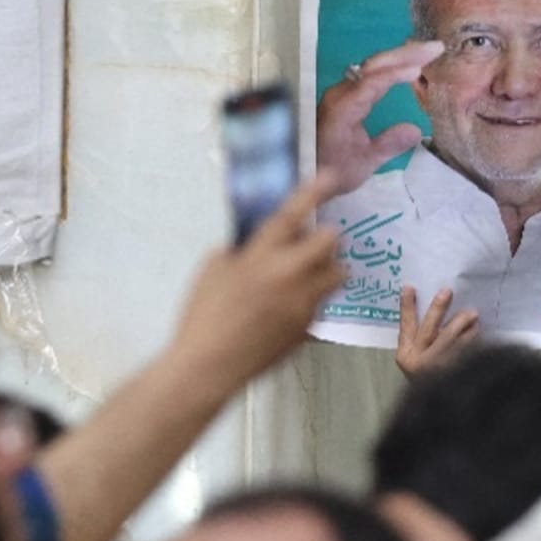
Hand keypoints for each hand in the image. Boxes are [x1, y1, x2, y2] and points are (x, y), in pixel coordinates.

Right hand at [168, 173, 345, 385]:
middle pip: (331, 242)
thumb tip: (258, 242)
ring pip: (337, 274)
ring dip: (327, 268)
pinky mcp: (307, 327)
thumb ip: (240, 249)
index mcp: (261, 254)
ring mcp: (303, 303)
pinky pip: (322, 303)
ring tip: (305, 275)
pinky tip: (287, 306)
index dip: (314, 191)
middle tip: (313, 242)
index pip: (293, 214)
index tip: (331, 176)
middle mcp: (289, 275)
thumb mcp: (213, 268)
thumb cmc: (203, 314)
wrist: (210, 364)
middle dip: (326, 237)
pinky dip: (312, 297)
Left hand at [315, 40, 445, 188]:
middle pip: (375, 65)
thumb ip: (388, 145)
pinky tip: (407, 64)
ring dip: (400, 56)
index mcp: (343, 107)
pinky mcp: (347, 94)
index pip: (371, 83)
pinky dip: (392, 66)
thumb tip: (416, 129)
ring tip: (427, 51)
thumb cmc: (332, 170)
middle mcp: (341, 92)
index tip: (419, 69)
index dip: (395, 74)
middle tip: (435, 48)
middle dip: (405, 54)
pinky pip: (371, 73)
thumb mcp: (363, 163)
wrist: (305, 170)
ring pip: (373, 65)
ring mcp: (343, 91)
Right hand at [395, 286, 479, 378]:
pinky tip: (478, 331)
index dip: (407, 307)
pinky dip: (472, 340)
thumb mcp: (417, 359)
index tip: (409, 288)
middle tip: (446, 292)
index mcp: (406, 356)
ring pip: (450, 341)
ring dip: (461, 324)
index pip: (406, 326)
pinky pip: (465, 352)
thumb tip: (439, 309)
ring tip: (472, 314)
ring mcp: (437, 369)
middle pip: (429, 330)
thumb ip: (422, 339)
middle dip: (437, 309)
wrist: (441, 401)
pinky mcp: (455, 374)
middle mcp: (419, 362)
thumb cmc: (429, 377)